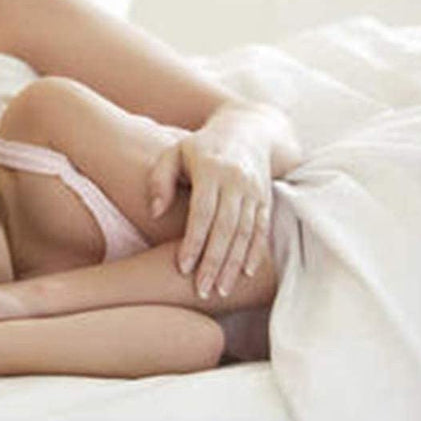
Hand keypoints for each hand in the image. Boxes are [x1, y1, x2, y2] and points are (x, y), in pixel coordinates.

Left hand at [147, 111, 272, 299]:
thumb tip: (154, 213)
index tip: (182, 267)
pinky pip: (262, 230)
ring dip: (234, 264)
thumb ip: (159, 180)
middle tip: (202, 290)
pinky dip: (256, 252)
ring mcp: (255, 191)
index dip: (193, 241)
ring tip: (221, 290)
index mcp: (211, 170)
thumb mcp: (174, 153)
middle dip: (214, 262)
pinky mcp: (266, 199)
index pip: (202, 212)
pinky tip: (246, 274)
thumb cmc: (200, 147)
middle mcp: (236, 181)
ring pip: (245, 233)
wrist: (248, 130)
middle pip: (225, 228)